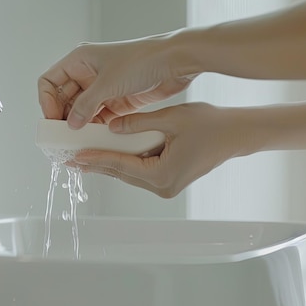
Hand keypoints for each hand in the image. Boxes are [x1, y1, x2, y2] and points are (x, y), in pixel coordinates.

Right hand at [38, 35, 195, 128]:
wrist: (175, 63)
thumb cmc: (142, 61)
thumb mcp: (108, 84)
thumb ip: (85, 106)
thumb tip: (71, 124)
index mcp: (79, 60)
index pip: (50, 81)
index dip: (46, 101)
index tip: (53, 120)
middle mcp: (88, 73)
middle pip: (63, 99)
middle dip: (62, 117)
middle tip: (62, 137)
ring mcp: (103, 87)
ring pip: (81, 110)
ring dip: (79, 125)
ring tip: (78, 142)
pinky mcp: (117, 100)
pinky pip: (98, 117)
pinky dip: (95, 128)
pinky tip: (95, 139)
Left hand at [71, 103, 256, 197]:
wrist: (236, 134)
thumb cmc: (211, 125)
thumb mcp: (171, 119)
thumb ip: (138, 124)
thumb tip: (111, 128)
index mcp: (162, 174)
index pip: (120, 165)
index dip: (95, 158)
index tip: (75, 156)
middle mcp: (163, 186)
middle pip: (121, 173)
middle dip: (96, 164)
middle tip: (69, 159)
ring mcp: (167, 186)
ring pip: (129, 174)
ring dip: (108, 164)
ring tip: (83, 157)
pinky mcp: (169, 180)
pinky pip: (140, 171)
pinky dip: (124, 162)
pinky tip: (108, 155)